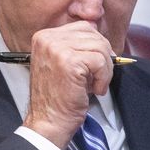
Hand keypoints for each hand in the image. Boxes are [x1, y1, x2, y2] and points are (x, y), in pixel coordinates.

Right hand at [22, 21, 115, 148]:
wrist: (49, 121)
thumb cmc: (58, 98)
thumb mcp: (62, 63)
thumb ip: (76, 47)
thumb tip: (102, 40)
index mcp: (44, 36)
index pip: (83, 27)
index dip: (96, 45)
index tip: (97, 63)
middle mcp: (48, 39)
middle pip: (93, 35)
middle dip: (103, 56)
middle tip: (98, 76)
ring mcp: (57, 49)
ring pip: (100, 47)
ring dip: (105, 69)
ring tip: (95, 85)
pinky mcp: (69, 62)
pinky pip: (100, 61)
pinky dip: (104, 78)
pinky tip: (95, 89)